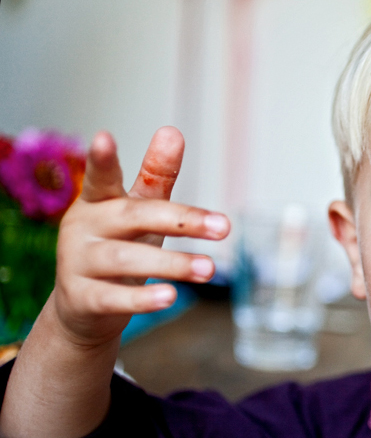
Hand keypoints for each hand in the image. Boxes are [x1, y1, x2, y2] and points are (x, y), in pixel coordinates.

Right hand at [52, 126, 229, 347]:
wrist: (84, 306)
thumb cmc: (120, 245)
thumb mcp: (138, 211)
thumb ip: (155, 176)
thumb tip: (172, 131)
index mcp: (97, 201)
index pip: (100, 177)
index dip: (101, 159)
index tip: (103, 136)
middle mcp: (83, 228)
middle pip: (133, 217)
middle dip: (181, 220)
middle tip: (226, 227)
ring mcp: (78, 264)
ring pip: (126, 260)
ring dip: (172, 264)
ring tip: (210, 269)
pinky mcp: (82, 299)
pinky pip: (113, 298)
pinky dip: (143, 299)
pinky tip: (171, 297)